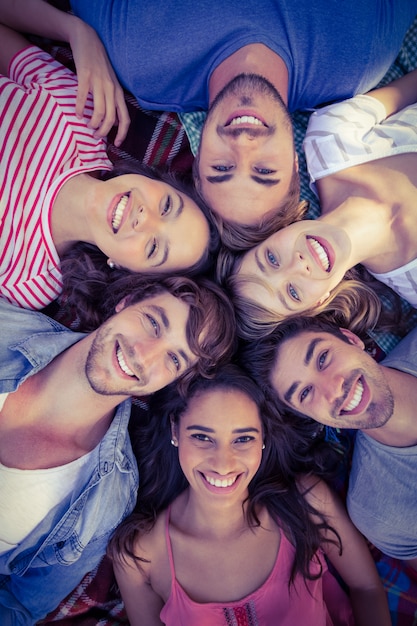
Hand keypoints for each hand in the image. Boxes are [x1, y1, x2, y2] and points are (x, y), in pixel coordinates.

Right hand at [69, 19, 129, 145]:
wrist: (88, 40)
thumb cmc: (99, 65)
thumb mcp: (110, 84)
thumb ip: (113, 102)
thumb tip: (114, 122)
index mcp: (118, 93)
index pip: (125, 118)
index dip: (122, 134)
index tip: (117, 144)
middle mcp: (111, 89)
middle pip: (111, 118)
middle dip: (103, 131)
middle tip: (95, 136)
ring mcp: (99, 82)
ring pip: (99, 111)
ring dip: (93, 123)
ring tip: (87, 126)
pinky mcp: (85, 76)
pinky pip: (83, 97)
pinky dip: (79, 109)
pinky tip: (77, 114)